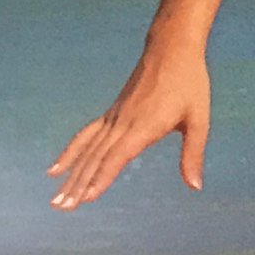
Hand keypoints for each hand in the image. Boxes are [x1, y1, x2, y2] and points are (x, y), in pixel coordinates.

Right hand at [46, 37, 210, 208]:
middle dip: (78, 184)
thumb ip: (193, 153)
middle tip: (62, 207)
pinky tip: (55, 169)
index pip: (117, 156)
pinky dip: (70, 153)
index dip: (102, 177)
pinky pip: (86, 136)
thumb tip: (195, 186)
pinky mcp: (111, 113)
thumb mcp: (198, 119)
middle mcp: (123, 122)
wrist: (171, 48)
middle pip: (95, 157)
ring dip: (70, 175)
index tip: (87, 197)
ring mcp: (114, 117)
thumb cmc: (189, 83)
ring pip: (87, 149)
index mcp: (145, 125)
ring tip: (56, 198)